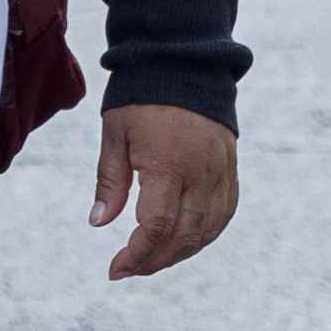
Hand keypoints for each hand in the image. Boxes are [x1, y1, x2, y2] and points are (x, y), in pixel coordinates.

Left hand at [91, 101, 241, 279]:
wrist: (185, 62)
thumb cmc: (142, 98)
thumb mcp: (115, 135)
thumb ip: (110, 182)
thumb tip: (99, 223)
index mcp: (168, 163)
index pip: (155, 226)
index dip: (136, 255)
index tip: (115, 269)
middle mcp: (201, 172)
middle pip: (185, 236)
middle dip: (156, 261)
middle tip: (130, 268)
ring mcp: (221, 171)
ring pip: (208, 230)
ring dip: (181, 252)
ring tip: (153, 259)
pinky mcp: (231, 168)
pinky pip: (225, 212)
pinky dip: (206, 234)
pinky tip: (184, 240)